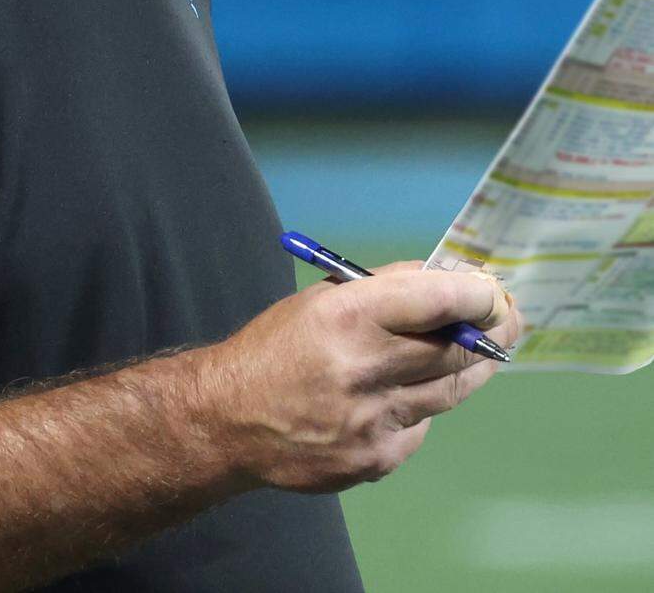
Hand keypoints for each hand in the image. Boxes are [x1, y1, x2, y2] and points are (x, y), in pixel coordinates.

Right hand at [196, 262, 518, 493]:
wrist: (229, 418)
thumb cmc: (276, 346)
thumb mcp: (321, 299)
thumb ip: (382, 288)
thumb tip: (440, 279)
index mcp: (347, 316)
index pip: (436, 301)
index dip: (477, 295)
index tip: (495, 290)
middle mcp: (365, 368)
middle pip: (456, 351)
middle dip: (491, 331)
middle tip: (509, 318)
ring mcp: (373, 420)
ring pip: (449, 392)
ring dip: (470, 368)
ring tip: (483, 350)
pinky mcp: (375, 460)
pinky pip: (420, 427)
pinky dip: (422, 407)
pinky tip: (407, 395)